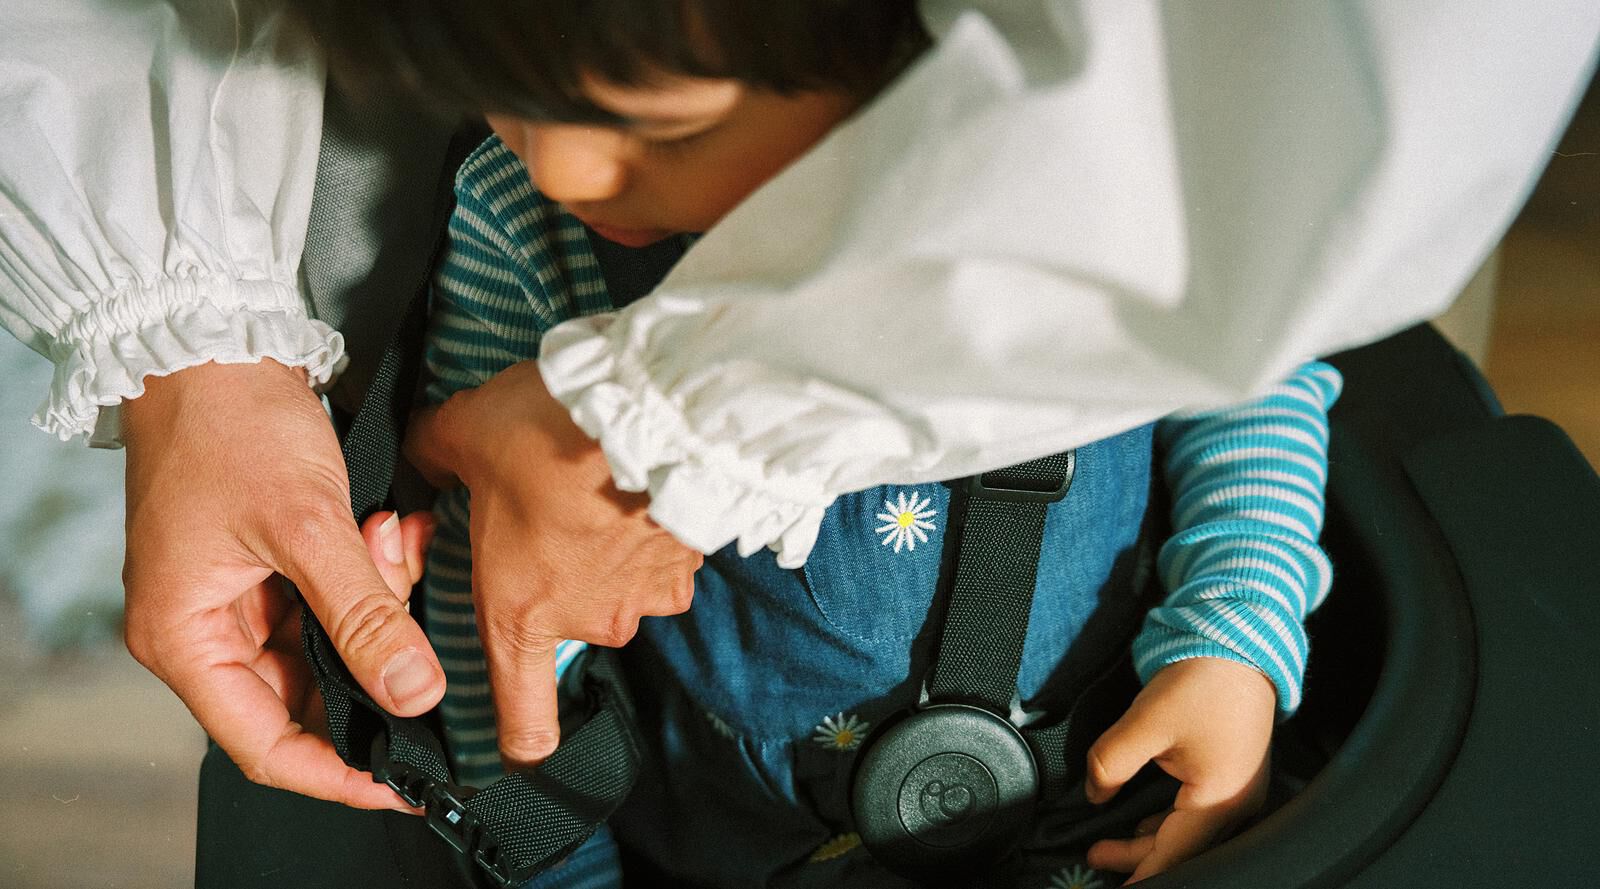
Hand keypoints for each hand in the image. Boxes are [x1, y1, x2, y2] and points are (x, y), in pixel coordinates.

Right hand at [121, 359, 446, 808]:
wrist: (217, 344)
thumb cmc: (233, 426)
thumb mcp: (307, 525)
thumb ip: (363, 615)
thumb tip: (412, 694)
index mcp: (185, 637)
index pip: (266, 744)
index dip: (339, 774)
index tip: (406, 786)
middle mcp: (206, 628)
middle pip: (309, 694)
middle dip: (374, 660)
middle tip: (413, 612)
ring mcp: (240, 596)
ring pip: (333, 644)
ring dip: (380, 606)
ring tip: (391, 542)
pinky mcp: (273, 564)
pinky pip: (337, 599)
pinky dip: (374, 576)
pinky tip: (390, 533)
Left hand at [405, 358, 702, 767]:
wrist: (649, 411)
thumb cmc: (549, 434)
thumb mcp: (463, 432)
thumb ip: (434, 458)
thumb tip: (426, 455)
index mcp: (519, 615)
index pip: (524, 722)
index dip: (520, 750)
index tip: (517, 758)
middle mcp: (588, 623)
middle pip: (564, 620)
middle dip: (555, 576)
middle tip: (544, 512)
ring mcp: (644, 599)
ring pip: (613, 588)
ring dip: (604, 555)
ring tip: (593, 491)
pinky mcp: (687, 567)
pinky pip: (657, 562)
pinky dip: (644, 536)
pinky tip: (631, 491)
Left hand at [1084, 657, 1275, 882]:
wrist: (1240, 642)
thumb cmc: (1202, 681)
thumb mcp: (1145, 723)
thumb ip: (1111, 763)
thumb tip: (1094, 794)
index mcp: (1219, 799)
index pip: (1173, 855)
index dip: (1140, 873)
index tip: (1118, 888)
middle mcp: (1237, 804)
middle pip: (1182, 847)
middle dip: (1137, 857)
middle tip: (1093, 857)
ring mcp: (1239, 790)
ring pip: (1189, 832)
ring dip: (1149, 839)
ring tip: (1107, 846)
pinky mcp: (1233, 775)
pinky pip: (1198, 813)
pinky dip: (1168, 822)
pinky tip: (1142, 821)